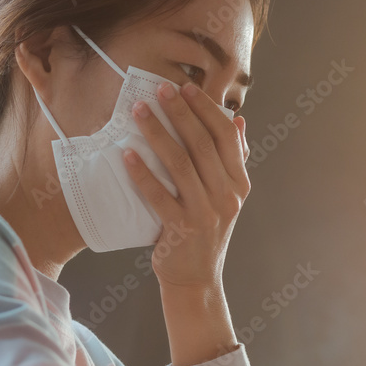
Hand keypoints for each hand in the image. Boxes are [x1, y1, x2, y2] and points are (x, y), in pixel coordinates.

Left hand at [122, 80, 249, 289]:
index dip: (206, 110)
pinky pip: (159, 195)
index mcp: (239, 184)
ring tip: (139, 111)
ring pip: (180, 165)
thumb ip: (234, 159)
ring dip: (157, 134)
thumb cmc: (206, 230)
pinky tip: (126, 153)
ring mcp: (205, 213)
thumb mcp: (228, 196)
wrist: (196, 277)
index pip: (226, 138)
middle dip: (181, 113)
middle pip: (203, 146)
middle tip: (161, 88)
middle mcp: (226, 197)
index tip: (187, 87)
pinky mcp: (181, 229)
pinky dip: (142, 173)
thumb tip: (239, 120)